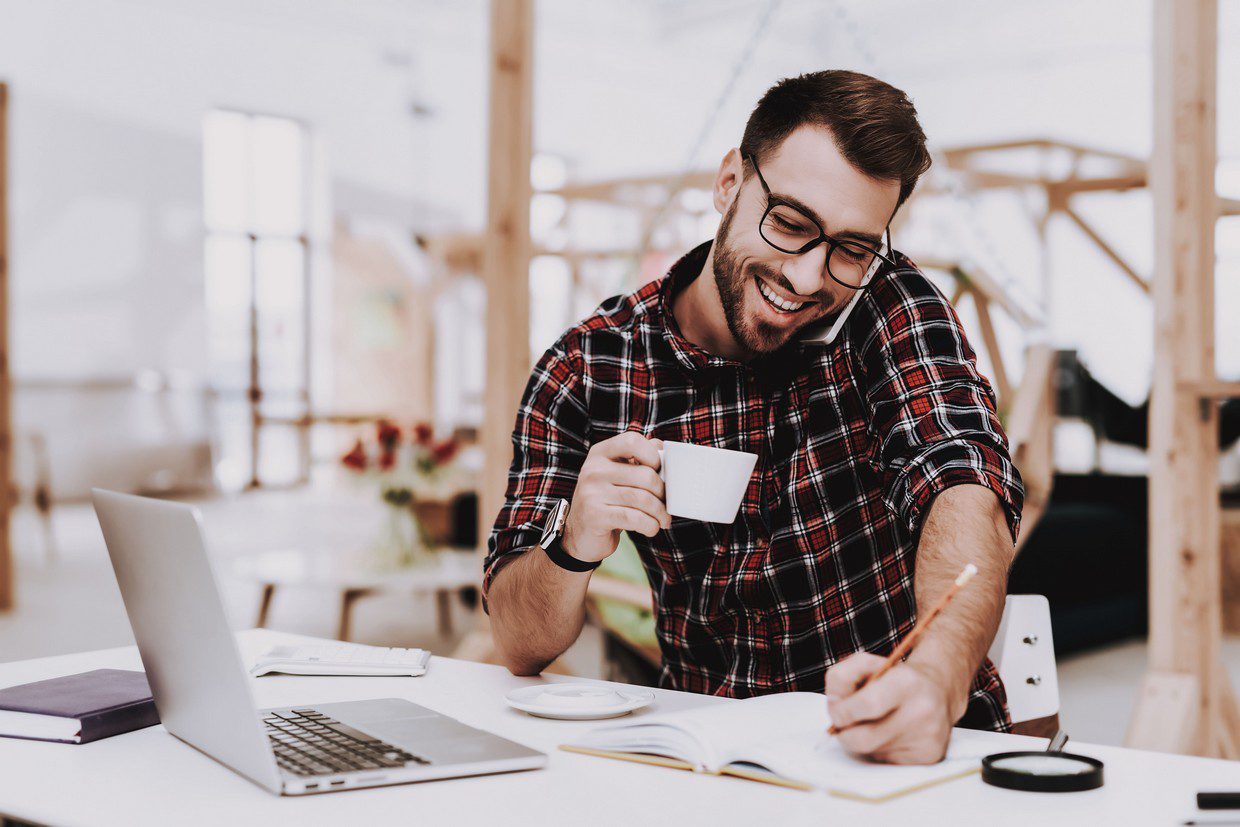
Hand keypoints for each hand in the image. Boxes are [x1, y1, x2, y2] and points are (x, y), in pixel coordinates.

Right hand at [561, 432, 669, 562]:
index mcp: (600, 454)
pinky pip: (634, 518)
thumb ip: (638, 459)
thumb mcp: (618, 476)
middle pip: (645, 475)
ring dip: (659, 513)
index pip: (632, 441)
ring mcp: (591, 493)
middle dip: (663, 494)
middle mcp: (593, 470)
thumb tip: (662, 448)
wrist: (581, 535)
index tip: (659, 471)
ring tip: (662, 520)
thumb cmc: (607, 502)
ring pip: (643, 499)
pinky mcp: (595, 516)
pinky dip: (650, 525)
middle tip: (666, 505)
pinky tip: (651, 528)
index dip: (652, 455)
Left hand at [824, 653, 953, 764]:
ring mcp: (928, 736)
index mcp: (906, 681)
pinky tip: (892, 733)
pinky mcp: (930, 756)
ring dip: (864, 740)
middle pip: (863, 739)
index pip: (866, 705)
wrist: (939, 690)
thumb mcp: (867, 664)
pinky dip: (881, 749)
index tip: (838, 712)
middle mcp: (922, 710)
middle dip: (845, 733)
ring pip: (872, 752)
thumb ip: (841, 677)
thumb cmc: (896, 678)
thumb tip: (834, 708)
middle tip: (846, 723)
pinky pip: (886, 760)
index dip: (843, 712)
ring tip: (876, 722)